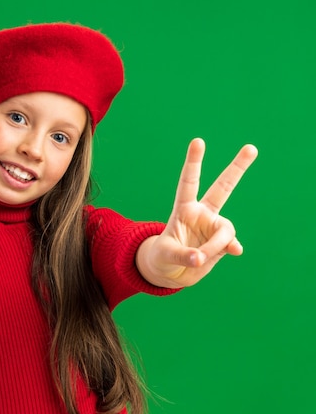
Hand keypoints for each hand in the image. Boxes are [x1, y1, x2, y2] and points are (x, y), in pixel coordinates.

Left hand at [136, 138, 257, 287]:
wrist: (171, 273)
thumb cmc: (162, 258)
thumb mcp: (165, 255)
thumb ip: (183, 256)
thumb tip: (201, 258)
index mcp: (184, 209)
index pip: (189, 182)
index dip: (193, 163)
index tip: (198, 141)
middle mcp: (202, 214)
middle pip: (223, 187)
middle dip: (237, 168)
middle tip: (252, 147)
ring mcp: (214, 228)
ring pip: (225, 231)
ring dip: (215, 246)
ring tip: (199, 258)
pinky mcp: (223, 244)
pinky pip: (229, 245)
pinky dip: (229, 248)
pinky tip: (234, 251)